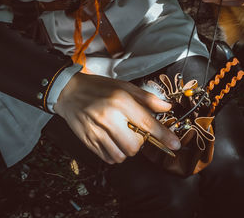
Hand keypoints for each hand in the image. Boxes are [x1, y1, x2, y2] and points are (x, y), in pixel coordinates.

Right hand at [54, 72, 180, 163]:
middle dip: (139, 143)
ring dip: (126, 150)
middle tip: (134, 133)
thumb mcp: (124, 86)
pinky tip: (112, 142)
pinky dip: (114, 154)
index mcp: (120, 100)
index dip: (164, 136)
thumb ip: (147, 99)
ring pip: (121, 155)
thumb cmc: (98, 88)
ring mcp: (96, 130)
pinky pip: (108, 158)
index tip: (175, 145)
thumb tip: (167, 108)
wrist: (68, 92)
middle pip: (134, 146)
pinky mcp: (88, 140)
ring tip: (122, 137)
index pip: (147, 123)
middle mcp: (109, 117)